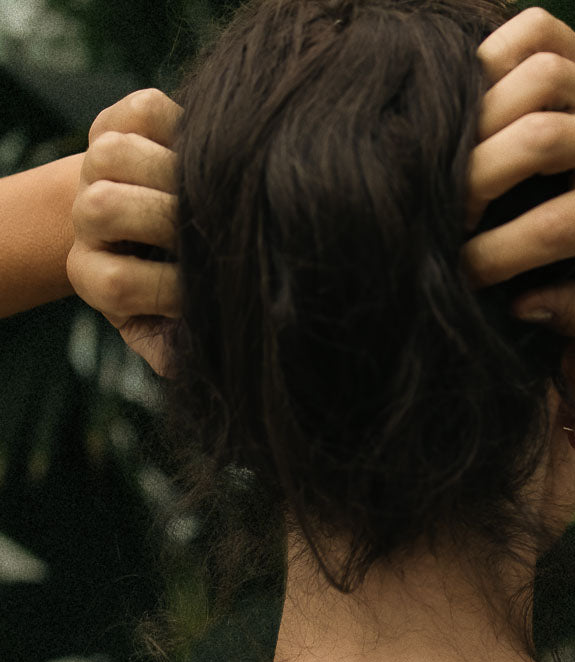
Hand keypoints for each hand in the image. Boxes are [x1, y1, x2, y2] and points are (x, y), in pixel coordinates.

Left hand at [66, 88, 181, 375]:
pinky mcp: (123, 120)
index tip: (201, 292)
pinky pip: (147, 111)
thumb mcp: (179, 330)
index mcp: (96, 277)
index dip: (165, 288)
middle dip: (169, 221)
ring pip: (113, 154)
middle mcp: (89, 220)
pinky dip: (178, 127)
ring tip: (199, 193)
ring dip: (166, 171)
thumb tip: (180, 360)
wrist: (169, 233)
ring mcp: (99, 168)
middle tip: (207, 231)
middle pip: (104, 208)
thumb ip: (176, 348)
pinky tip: (196, 156)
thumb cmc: (189, 292)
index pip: (115, 282)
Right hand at [463, 7, 574, 335]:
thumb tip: (521, 306)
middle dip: (475, 182)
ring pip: (535, 77)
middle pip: (539, 142)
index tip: (460, 273)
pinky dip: (494, 53)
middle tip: (447, 212)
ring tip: (452, 155)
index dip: (493, 257)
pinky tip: (474, 95)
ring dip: (481, 116)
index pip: (551, 230)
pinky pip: (532, 31)